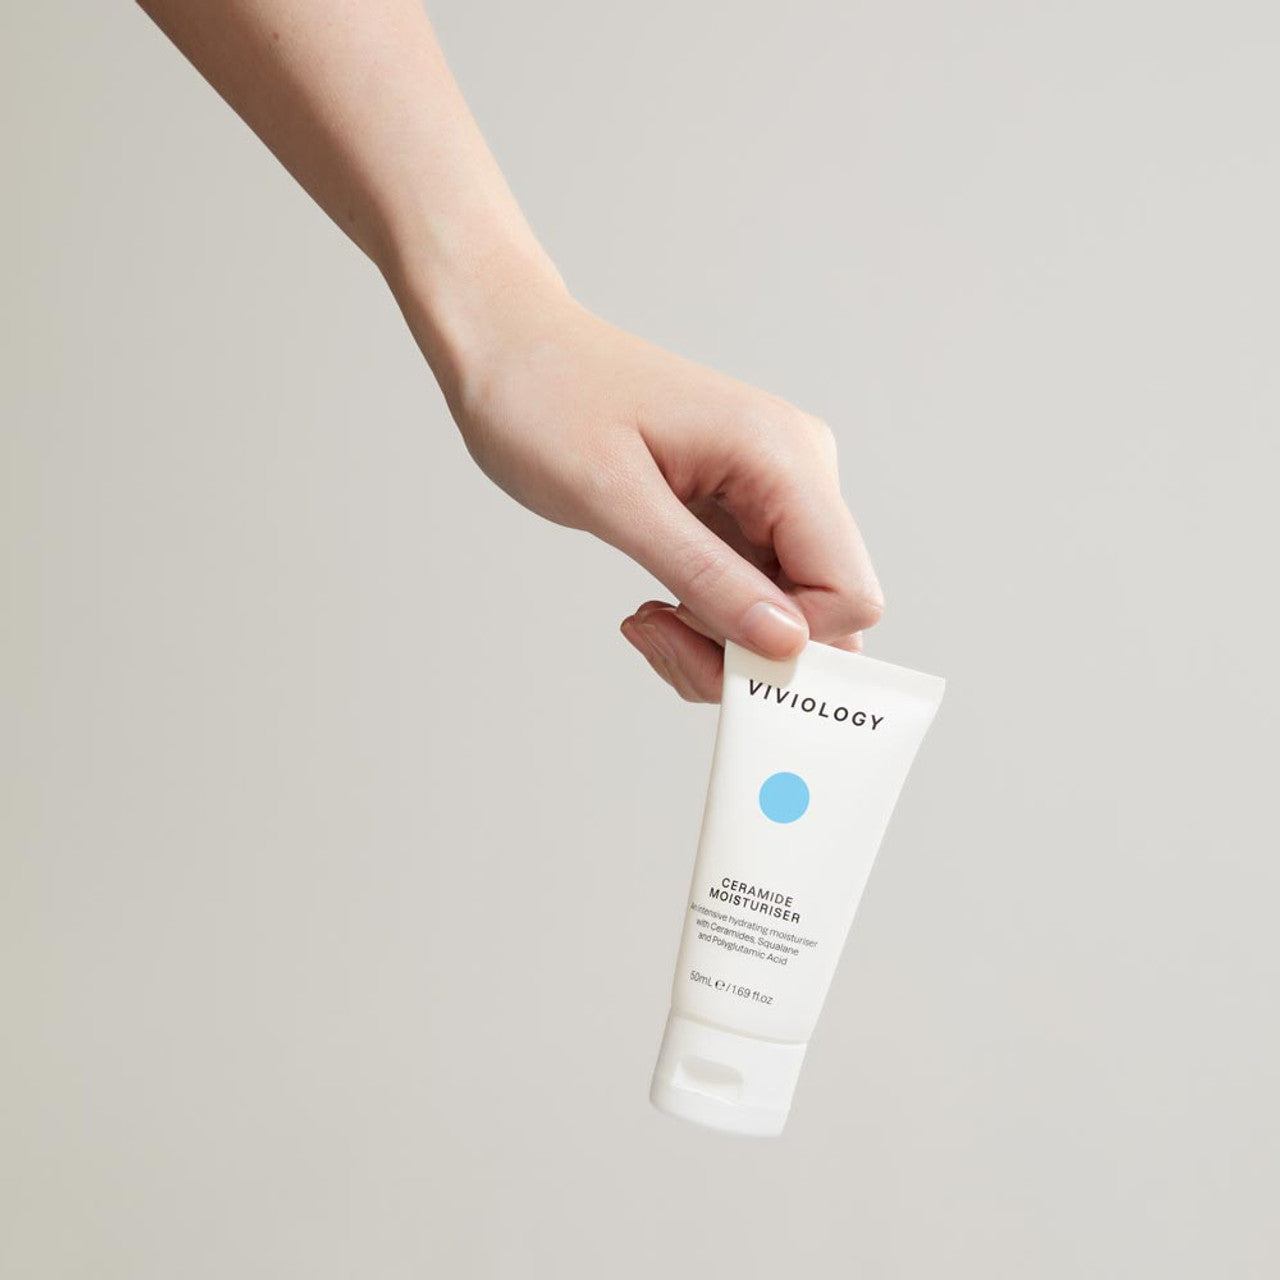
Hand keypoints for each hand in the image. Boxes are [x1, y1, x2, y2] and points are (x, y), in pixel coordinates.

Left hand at [428, 270, 882, 701]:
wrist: (511, 347)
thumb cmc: (547, 400)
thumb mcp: (615, 500)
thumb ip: (706, 575)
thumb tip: (787, 644)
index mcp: (782, 456)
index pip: (851, 594)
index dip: (786, 643)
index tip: (698, 635)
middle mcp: (797, 473)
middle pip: (823, 616)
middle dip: (744, 654)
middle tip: (658, 633)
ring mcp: (771, 494)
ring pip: (785, 617)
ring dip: (716, 645)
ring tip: (646, 620)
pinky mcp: (742, 512)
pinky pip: (752, 598)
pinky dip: (705, 625)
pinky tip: (652, 607)